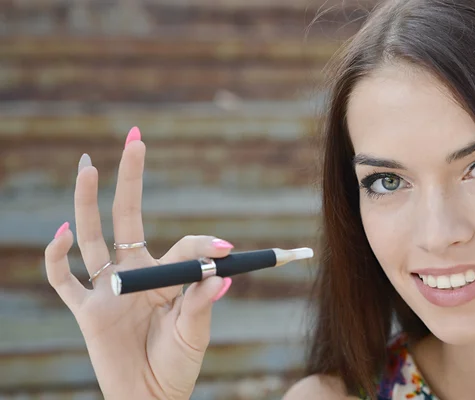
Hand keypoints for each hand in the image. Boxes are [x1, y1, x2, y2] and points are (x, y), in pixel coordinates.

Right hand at [44, 127, 232, 399]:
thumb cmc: (177, 366)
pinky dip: (57, 257)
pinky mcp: (86, 312)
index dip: (204, 246)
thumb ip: (202, 304)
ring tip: (88, 164)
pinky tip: (63, 231)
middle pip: (127, 216)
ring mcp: (107, 290)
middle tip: (135, 137)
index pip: (183, 248)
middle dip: (130, 177)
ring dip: (86, 201)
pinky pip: (63, 281)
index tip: (227, 249)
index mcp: (166, 277)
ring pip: (92, 237)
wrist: (151, 398)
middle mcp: (135, 274)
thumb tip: (222, 273)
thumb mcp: (194, 334)